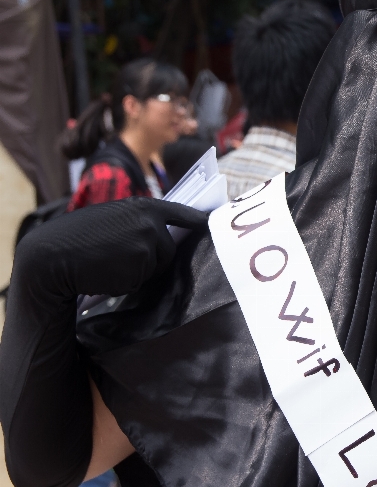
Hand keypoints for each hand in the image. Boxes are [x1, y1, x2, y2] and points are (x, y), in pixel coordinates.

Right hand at [17, 197, 208, 298]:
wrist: (51, 255)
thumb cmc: (77, 238)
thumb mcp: (112, 218)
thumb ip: (139, 223)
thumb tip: (163, 236)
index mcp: (144, 206)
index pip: (183, 213)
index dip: (198, 221)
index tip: (212, 225)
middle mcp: (151, 222)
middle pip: (169, 249)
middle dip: (151, 259)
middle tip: (118, 257)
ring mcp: (148, 243)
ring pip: (155, 266)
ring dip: (138, 271)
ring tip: (109, 263)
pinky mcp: (141, 265)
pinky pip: (141, 280)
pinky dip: (127, 282)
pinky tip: (105, 274)